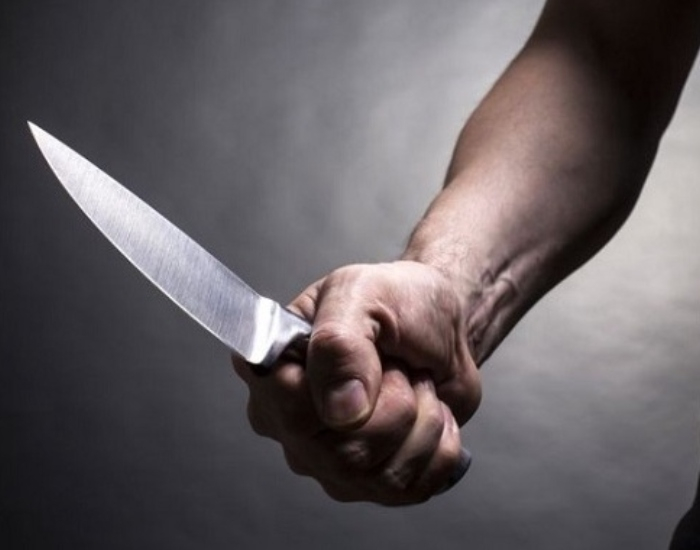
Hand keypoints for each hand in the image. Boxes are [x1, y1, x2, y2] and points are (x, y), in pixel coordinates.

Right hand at [232, 261, 481, 504]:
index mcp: (273, 373)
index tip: (368, 351)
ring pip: (381, 475)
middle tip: (397, 365)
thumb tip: (340, 411)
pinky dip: (438, 445)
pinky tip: (429, 413)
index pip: (287, 407)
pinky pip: (412, 489)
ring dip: (422, 419)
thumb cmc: (397, 303)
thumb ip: (339, 343)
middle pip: (343, 452)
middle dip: (395, 402)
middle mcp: (291, 425)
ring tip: (413, 385)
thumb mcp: (362, 294)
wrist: (444, 327)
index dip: (338, 386)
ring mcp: (329, 462)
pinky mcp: (371, 482)